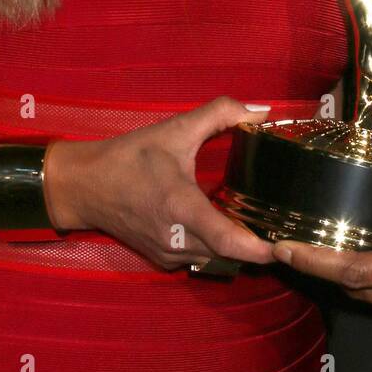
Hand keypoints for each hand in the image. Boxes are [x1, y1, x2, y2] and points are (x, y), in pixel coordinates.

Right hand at [45, 97, 274, 271]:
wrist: (84, 186)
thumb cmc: (129, 158)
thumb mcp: (174, 129)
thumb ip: (220, 114)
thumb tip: (261, 111)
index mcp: (182, 208)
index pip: (228, 240)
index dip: (260, 249)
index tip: (286, 246)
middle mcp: (177, 239)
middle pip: (230, 255)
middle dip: (257, 246)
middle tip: (282, 227)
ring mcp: (169, 254)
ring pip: (216, 260)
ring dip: (237, 248)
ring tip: (259, 225)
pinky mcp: (163, 260)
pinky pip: (200, 260)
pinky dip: (216, 249)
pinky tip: (225, 227)